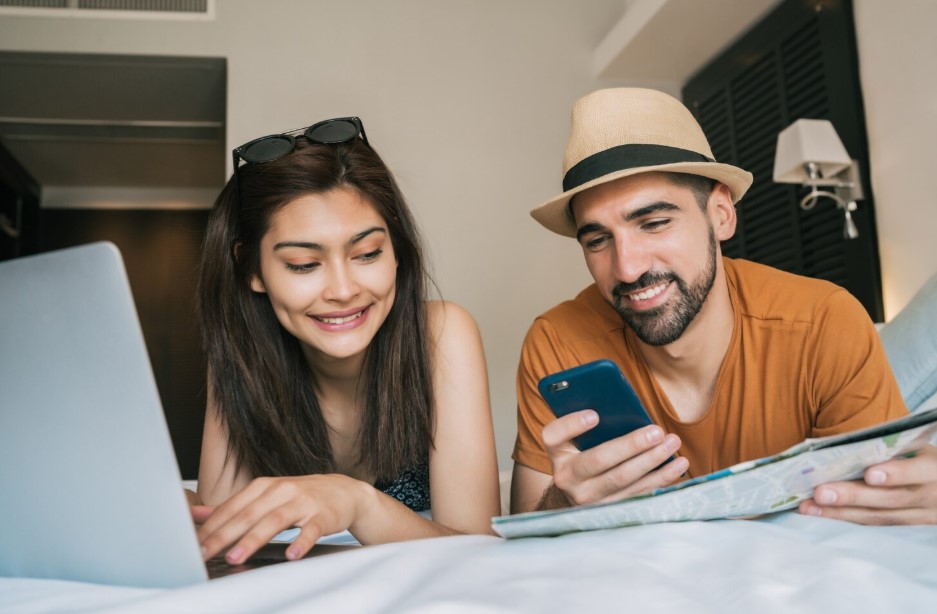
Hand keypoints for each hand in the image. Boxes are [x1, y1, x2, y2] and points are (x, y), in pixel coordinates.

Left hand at [197, 474, 370, 563]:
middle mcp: (281, 491)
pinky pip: (311, 530)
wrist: (344, 491)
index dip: (211, 527)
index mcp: (264, 486)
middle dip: (224, 535)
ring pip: (274, 521)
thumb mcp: (266, 495)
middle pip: (248, 515)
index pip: (232, 508)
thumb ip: (233, 506)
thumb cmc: (301, 496)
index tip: (193, 545)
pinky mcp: (323, 515)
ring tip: (236, 557)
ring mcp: (303, 502)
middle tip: (205, 553)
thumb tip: (196, 514)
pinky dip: (301, 542)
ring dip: (253, 540)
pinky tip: (292, 555)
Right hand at [542, 409, 687, 506]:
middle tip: (656, 431)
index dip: (572, 425)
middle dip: (630, 445)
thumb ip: (589, 421)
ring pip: (623, 479)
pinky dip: (662, 478)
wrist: (579, 492)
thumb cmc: (583, 452)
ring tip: (672, 442)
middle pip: (599, 460)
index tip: (594, 415)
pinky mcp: (611, 510)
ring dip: (652, 460)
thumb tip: (620, 403)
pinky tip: (679, 463)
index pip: (553, 436)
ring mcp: (589, 499)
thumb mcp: (576, 437)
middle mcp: (567, 479)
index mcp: (557, 453)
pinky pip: (639, 493)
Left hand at [799, 444, 936, 524]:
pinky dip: (845, 520)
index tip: (869, 474)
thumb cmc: (917, 457)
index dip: (896, 474)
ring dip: (840, 513)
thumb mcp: (914, 448)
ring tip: (809, 506)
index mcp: (935, 469)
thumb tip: (844, 447)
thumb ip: (890, 448)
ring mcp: (921, 517)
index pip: (920, 472)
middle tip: (821, 492)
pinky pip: (873, 526)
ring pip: (879, 518)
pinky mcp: (905, 530)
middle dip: (854, 496)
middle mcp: (932, 497)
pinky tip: (819, 514)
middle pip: (892, 499)